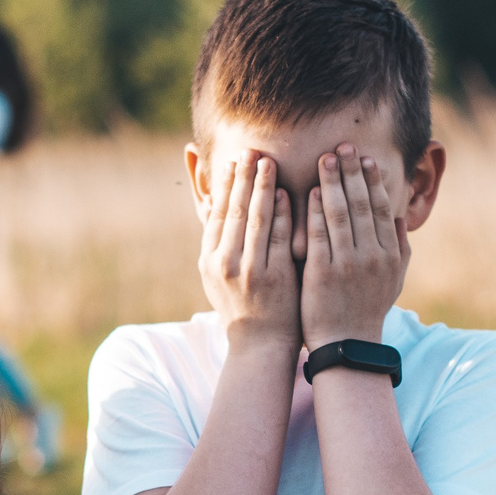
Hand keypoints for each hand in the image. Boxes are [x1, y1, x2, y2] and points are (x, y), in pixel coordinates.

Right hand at [198, 150, 299, 355]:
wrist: (260, 344)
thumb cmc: (242, 305)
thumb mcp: (217, 275)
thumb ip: (217, 239)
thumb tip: (210, 203)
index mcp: (209, 259)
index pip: (216, 213)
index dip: (224, 184)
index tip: (232, 160)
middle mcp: (224, 263)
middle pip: (234, 210)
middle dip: (242, 177)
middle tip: (250, 150)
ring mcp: (249, 270)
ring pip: (255, 219)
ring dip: (261, 187)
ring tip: (267, 161)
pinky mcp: (273, 277)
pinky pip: (277, 237)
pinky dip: (280, 212)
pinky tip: (285, 192)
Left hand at [302, 145, 406, 349]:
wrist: (347, 346)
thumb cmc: (368, 310)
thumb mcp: (394, 280)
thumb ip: (400, 247)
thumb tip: (401, 216)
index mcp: (390, 254)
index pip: (383, 208)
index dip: (374, 181)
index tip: (366, 158)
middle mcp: (372, 256)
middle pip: (363, 204)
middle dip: (353, 171)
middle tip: (344, 145)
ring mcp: (347, 264)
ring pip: (341, 213)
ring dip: (332, 182)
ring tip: (325, 158)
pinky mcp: (322, 273)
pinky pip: (318, 234)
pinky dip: (314, 210)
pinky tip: (308, 190)